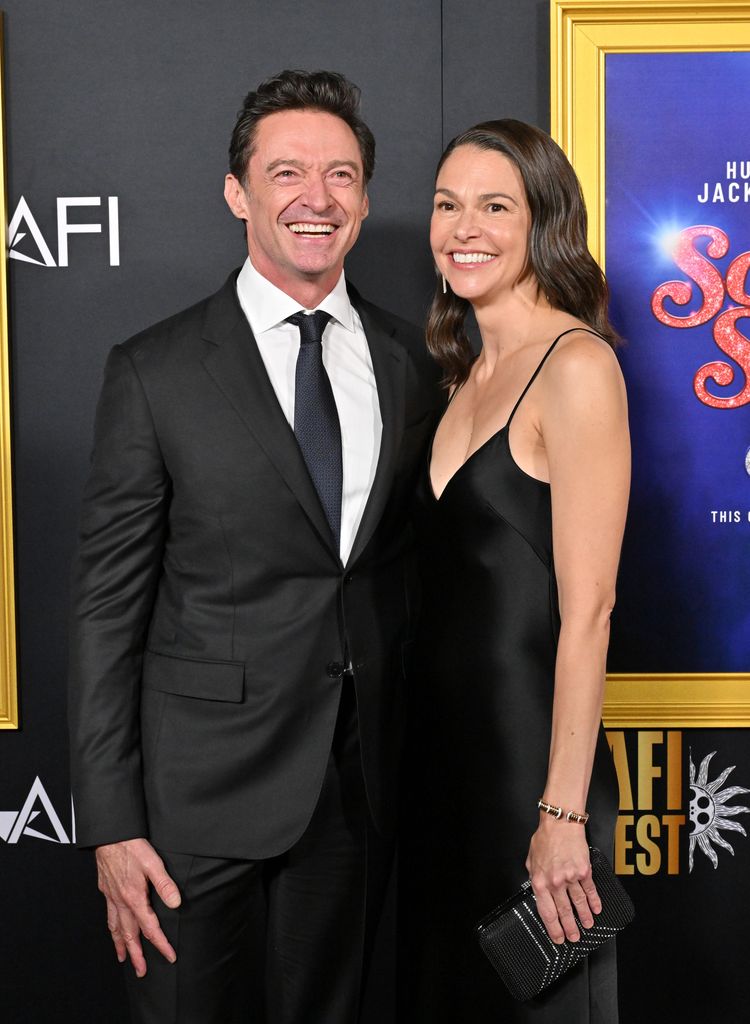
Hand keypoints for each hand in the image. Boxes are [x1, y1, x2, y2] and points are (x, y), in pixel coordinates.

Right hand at [95, 838, 181, 976]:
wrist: (109, 835)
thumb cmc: (131, 847)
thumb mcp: (153, 863)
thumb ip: (165, 884)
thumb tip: (176, 904)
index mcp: (134, 898)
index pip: (150, 928)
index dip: (161, 944)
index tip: (169, 956)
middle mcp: (121, 902)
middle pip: (129, 935)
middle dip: (137, 955)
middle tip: (141, 971)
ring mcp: (112, 897)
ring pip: (115, 928)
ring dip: (121, 945)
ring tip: (123, 958)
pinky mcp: (106, 890)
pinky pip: (109, 916)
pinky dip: (111, 929)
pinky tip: (113, 930)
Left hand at [524, 821, 599, 944]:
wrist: (560, 823)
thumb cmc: (545, 838)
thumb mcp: (531, 860)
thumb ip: (534, 877)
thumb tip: (536, 890)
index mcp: (540, 881)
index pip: (546, 912)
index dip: (553, 927)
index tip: (557, 937)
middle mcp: (555, 882)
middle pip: (563, 911)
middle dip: (569, 928)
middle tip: (574, 938)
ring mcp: (570, 878)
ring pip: (578, 903)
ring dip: (583, 917)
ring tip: (587, 926)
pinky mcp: (584, 871)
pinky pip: (589, 890)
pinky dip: (594, 901)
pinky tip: (596, 909)